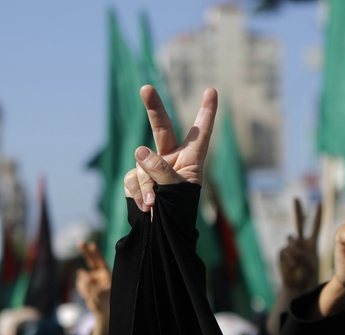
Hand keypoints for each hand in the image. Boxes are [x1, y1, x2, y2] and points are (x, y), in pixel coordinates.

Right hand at [75, 241, 110, 317]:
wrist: (102, 313)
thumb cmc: (104, 304)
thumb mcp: (96, 294)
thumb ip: (88, 283)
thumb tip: (80, 271)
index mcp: (107, 276)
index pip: (101, 262)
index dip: (96, 254)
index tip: (91, 245)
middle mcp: (100, 275)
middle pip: (91, 261)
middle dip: (85, 252)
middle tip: (80, 242)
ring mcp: (93, 278)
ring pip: (82, 277)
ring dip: (83, 286)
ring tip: (88, 295)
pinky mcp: (87, 283)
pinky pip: (80, 282)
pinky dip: (81, 289)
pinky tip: (86, 295)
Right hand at [124, 85, 217, 211]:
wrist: (162, 235)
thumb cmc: (178, 212)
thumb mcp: (177, 191)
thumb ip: (160, 170)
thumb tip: (139, 151)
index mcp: (191, 159)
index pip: (200, 132)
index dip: (206, 112)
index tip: (212, 91)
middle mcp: (171, 158)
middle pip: (161, 128)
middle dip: (153, 108)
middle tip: (146, 88)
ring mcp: (150, 167)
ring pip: (142, 165)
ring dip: (147, 185)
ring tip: (154, 204)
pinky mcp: (135, 179)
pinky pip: (132, 180)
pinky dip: (138, 194)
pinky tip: (146, 207)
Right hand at [279, 199, 320, 291]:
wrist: (296, 285)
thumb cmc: (307, 275)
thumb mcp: (311, 266)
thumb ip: (304, 256)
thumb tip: (293, 248)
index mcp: (311, 243)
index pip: (315, 226)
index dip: (317, 215)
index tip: (319, 202)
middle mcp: (301, 242)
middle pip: (299, 223)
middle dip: (298, 210)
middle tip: (296, 198)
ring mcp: (291, 247)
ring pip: (292, 238)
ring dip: (296, 248)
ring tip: (298, 260)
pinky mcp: (282, 252)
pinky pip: (285, 250)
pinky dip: (289, 257)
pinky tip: (292, 265)